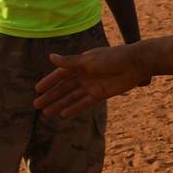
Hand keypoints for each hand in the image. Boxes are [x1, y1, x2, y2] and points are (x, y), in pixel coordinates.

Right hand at [33, 43, 151, 117]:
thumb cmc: (112, 58)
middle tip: (37, 105)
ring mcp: (92, 85)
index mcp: (80, 63)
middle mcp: (84, 75)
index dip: (49, 82)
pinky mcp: (101, 94)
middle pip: (64, 88)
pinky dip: (74, 108)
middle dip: (51, 96)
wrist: (135, 64)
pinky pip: (84, 103)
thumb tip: (50, 57)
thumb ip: (69, 62)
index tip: (37, 89)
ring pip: (72, 97)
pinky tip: (63, 114)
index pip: (60, 74)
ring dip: (59, 104)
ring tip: (46, 113)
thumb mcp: (88, 61)